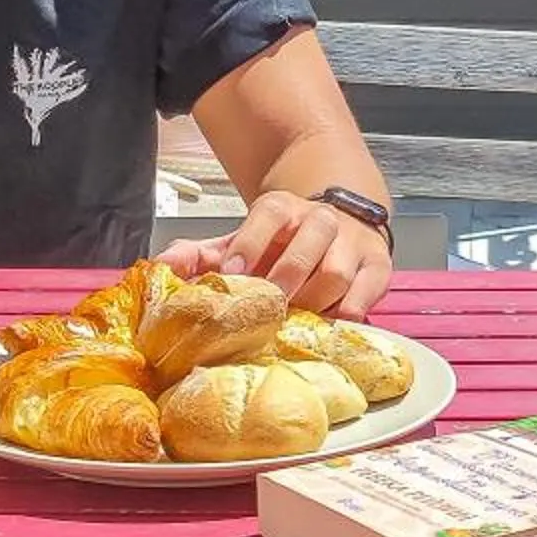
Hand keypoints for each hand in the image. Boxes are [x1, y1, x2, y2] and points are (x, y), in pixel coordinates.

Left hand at [162, 190, 390, 320]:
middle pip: (311, 241)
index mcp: (283, 209)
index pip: (269, 216)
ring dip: (314, 299)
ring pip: (338, 270)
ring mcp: (353, 243)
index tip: (233, 272)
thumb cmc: (278, 246)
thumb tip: (159, 268)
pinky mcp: (377, 268)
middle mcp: (321, 220)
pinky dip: (348, 314)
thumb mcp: (239, 244)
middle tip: (268, 306)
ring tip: (294, 320)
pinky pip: (367, 293)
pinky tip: (327, 328)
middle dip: (287, 275)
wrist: (334, 226)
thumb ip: (199, 255)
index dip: (250, 243)